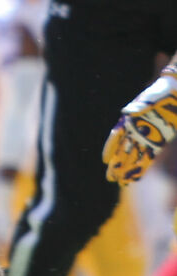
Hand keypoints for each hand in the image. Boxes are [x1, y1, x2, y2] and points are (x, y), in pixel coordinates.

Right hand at [102, 68, 176, 184]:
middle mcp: (135, 130)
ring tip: (120, 182)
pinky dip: (141, 168)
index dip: (110, 148)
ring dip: (128, 169)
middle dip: (117, 164)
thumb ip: (140, 106)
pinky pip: (148, 157)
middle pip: (123, 150)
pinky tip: (136, 178)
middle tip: (110, 177)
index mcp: (130, 119)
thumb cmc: (160, 93)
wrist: (175, 92)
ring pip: (134, 156)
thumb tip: (126, 112)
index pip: (116, 136)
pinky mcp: (158, 142)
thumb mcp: (151, 97)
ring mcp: (146, 137)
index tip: (105, 160)